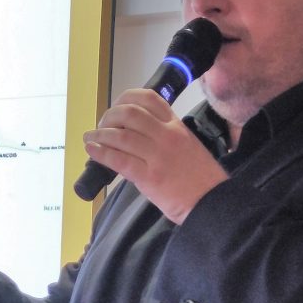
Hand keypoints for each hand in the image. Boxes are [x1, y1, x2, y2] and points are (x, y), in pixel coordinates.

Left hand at [84, 89, 225, 223]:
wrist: (212, 203)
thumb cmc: (202, 179)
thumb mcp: (189, 147)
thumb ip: (167, 137)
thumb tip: (138, 136)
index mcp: (177, 127)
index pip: (149, 99)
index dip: (126, 98)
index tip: (116, 106)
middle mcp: (167, 136)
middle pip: (130, 113)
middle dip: (109, 116)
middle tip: (102, 125)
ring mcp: (158, 155)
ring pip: (121, 135)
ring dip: (99, 134)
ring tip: (90, 138)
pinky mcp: (150, 177)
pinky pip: (119, 159)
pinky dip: (101, 153)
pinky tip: (92, 151)